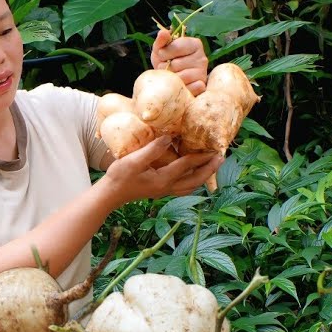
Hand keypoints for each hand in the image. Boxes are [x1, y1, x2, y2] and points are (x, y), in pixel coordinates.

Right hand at [105, 136, 223, 201]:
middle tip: (221, 158)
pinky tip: (193, 173)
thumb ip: (152, 149)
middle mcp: (167, 187)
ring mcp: (164, 191)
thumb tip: (169, 137)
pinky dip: (193, 180)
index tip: (213, 147)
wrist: (110, 194)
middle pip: (195, 180)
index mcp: (163, 179)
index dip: (201, 156)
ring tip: (212, 165)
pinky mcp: (160, 190)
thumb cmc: (119, 177)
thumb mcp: (133, 161)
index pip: (187, 165)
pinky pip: (183, 187)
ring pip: (191, 186)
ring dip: (203, 176)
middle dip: (209, 169)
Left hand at [151, 29, 207, 95]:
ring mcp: (203, 72)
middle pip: (175, 64)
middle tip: (167, 68)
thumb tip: (163, 32)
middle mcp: (202, 57)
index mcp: (195, 44)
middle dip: (165, 68)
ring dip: (171, 79)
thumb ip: (161, 40)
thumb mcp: (160, 48)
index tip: (162, 55)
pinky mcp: (202, 85)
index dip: (163, 53)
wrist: (170, 79)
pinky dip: (181, 88)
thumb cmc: (166, 61)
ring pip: (180, 77)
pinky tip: (179, 85)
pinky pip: (189, 88)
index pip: (176, 47)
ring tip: (171, 76)